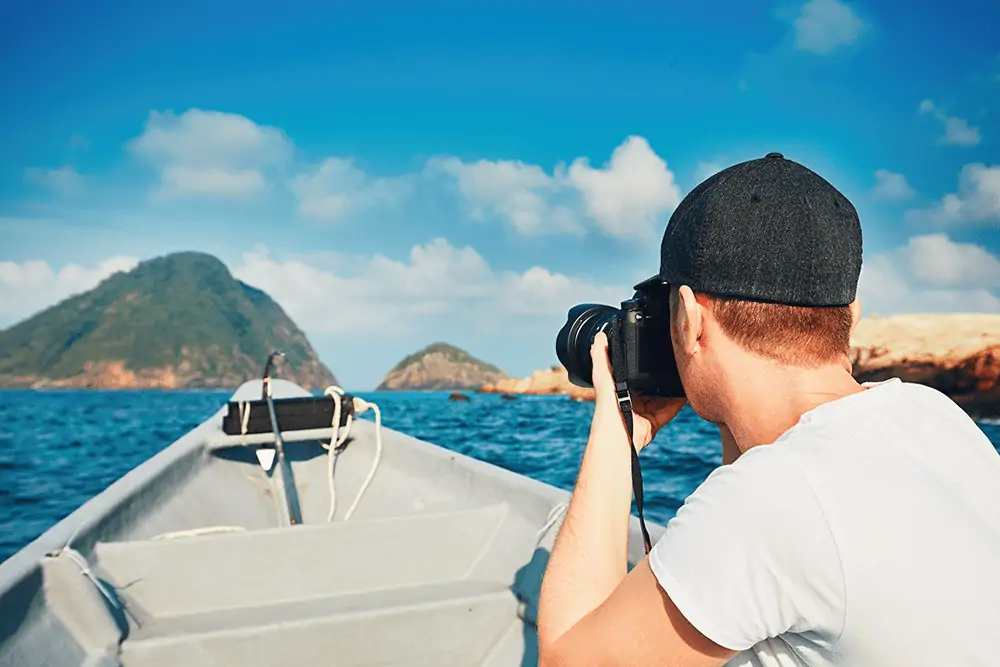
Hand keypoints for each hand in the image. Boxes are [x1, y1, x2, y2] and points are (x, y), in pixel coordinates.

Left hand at [590, 331, 686, 450]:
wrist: (618, 432)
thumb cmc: (606, 404)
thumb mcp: (601, 375)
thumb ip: (600, 356)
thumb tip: (598, 336)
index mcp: (620, 387)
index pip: (634, 373)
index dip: (643, 363)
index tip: (654, 350)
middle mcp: (632, 399)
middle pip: (651, 384)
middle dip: (661, 374)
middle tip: (674, 359)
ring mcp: (644, 411)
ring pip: (663, 396)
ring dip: (673, 386)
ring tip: (684, 371)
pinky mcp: (655, 421)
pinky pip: (671, 409)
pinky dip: (680, 401)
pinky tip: (688, 390)